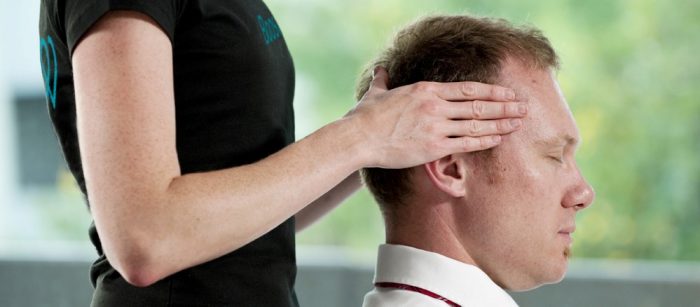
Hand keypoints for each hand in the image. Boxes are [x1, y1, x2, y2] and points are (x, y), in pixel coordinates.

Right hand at [347, 67, 526, 168]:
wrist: (359, 137)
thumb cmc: (366, 116)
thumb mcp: (376, 92)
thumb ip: (383, 81)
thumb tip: (380, 70)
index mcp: (426, 90)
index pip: (468, 89)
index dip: (491, 91)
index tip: (507, 93)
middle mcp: (435, 106)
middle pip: (478, 106)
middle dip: (504, 107)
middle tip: (523, 108)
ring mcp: (436, 126)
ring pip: (476, 125)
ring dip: (500, 124)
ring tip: (517, 124)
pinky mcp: (433, 146)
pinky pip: (465, 144)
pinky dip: (484, 141)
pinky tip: (498, 139)